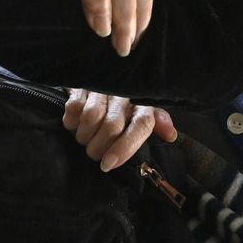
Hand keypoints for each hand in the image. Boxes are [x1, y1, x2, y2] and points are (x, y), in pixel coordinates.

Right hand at [62, 88, 176, 170]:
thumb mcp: (142, 112)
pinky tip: (76, 125)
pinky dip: (71, 123)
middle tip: (96, 155)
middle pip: (112, 126)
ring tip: (86, 140)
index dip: (126, 146)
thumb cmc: (122, 104)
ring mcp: (101, 88)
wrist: (97, 78)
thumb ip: (156, 124)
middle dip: (99, 148)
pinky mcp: (80, 85)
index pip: (142, 124)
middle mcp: (123, 93)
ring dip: (84, 137)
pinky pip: (73, 109)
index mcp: (142, 102)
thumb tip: (170, 134)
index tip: (109, 164)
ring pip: (90, 118)